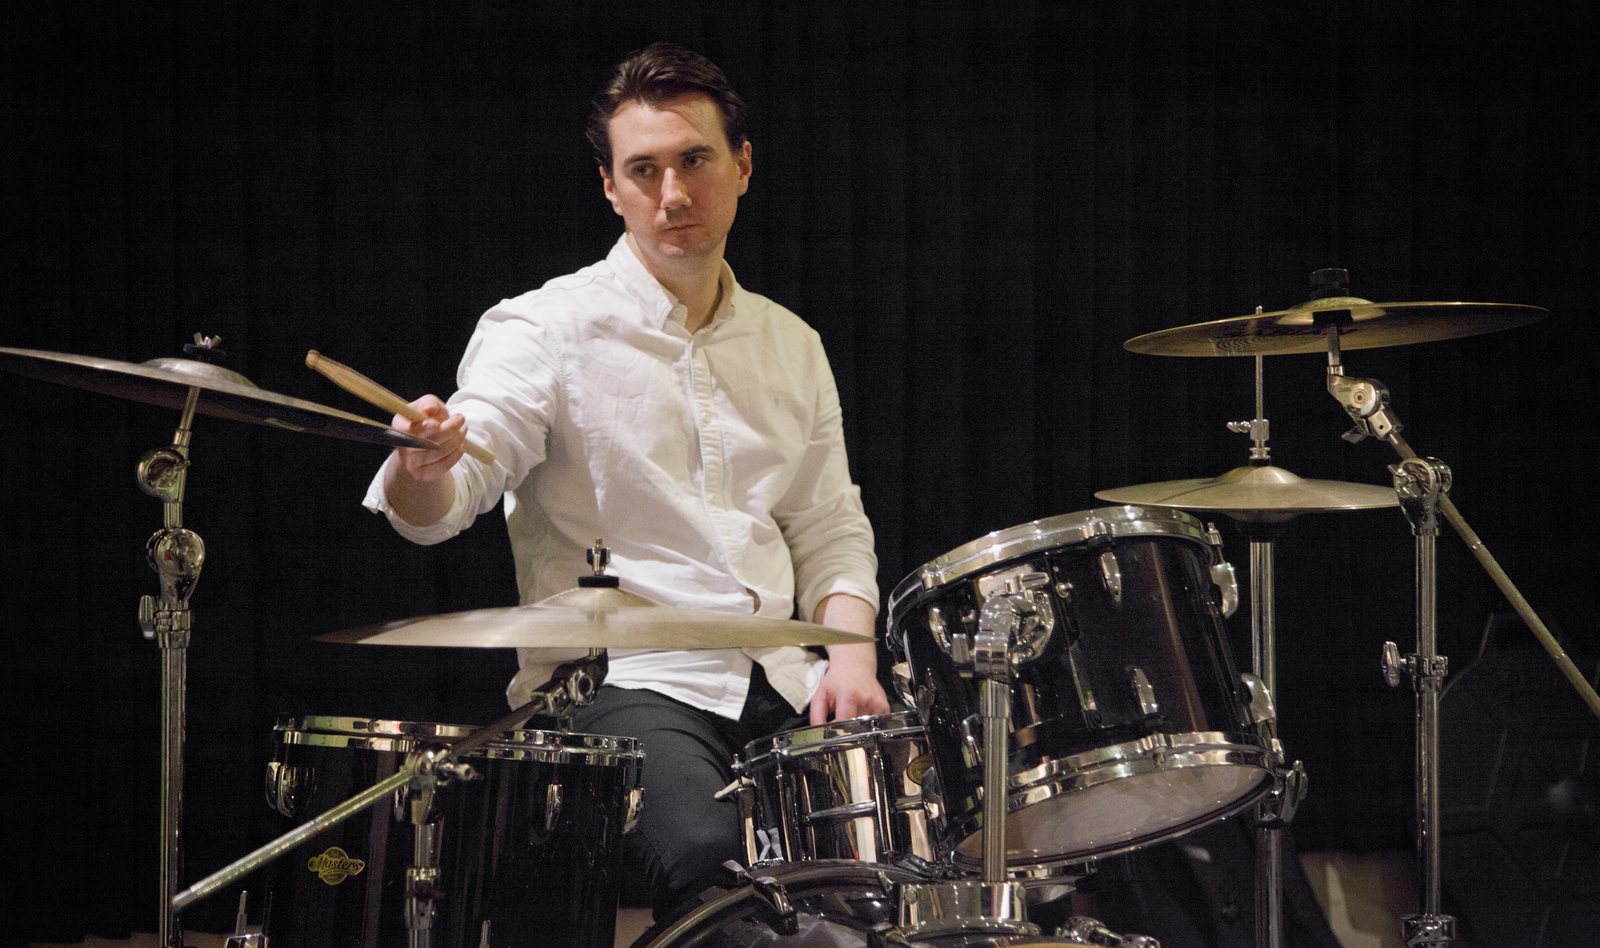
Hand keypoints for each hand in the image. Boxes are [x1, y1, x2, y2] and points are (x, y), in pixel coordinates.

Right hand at [394, 395, 467, 482]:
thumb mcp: (427, 405)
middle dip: (450, 428)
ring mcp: (411, 464)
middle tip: (460, 418)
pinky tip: (460, 443)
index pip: (407, 430)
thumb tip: (429, 409)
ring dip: (457, 439)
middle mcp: (402, 447)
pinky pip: (445, 465)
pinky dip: (457, 452)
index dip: (423, 428)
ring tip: (462, 429)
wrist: (425, 441)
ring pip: (440, 451)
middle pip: (428, 441)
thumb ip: (429, 403)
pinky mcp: (422, 475)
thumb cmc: (427, 419)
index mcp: (399, 426)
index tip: (436, 423)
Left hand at [809, 593, 888, 724]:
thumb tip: (818, 736)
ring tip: (853, 715)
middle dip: (849, 733)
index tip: (835, 740)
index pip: (846, 724)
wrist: (855, 665)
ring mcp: (878, 704)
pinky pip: (876, 724)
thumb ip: (817, 716)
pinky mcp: (885, 707)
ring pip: (867, 729)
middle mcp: (866, 700)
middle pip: (857, 729)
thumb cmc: (837, 680)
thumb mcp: (820, 695)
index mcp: (849, 696)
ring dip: (858, 727)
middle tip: (842, 729)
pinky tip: (862, 712)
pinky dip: (868, 723)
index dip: (840, 735)